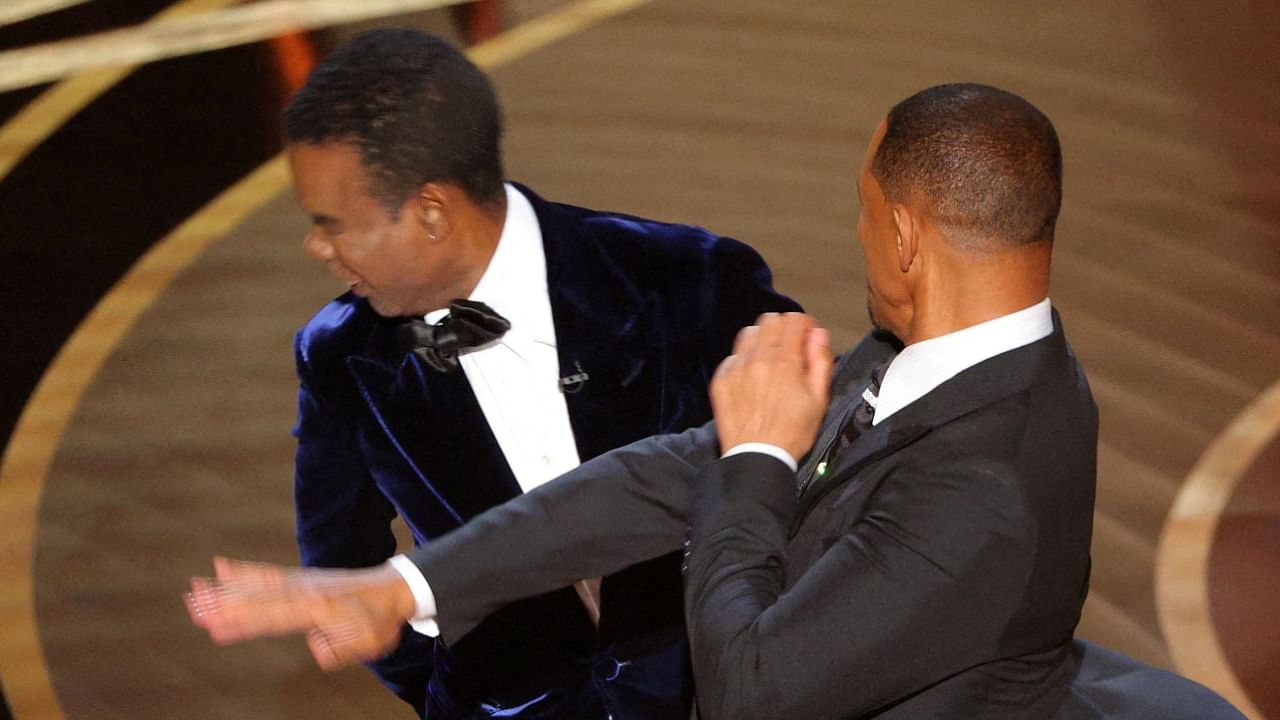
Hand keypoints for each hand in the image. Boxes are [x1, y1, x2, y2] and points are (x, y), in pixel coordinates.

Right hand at [185, 556, 415, 669]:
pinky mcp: (301, 579)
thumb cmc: (380, 621)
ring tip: (195, 588)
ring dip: (226, 588)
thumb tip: (316, 647)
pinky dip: (244, 571)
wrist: (394, 590)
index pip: (274, 617)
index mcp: (318, 608)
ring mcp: (302, 582)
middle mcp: (305, 591)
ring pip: (258, 584)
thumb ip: (340, 648)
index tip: (215, 626)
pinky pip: (269, 574)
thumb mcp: (368, 643)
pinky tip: (222, 566)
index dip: (244, 622)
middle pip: (259, 598)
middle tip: (192, 607)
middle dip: (224, 604)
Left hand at [711, 312, 832, 459]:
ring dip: (762, 340)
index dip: (804, 326)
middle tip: (790, 348)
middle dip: (783, 329)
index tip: (807, 338)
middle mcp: (757, 359)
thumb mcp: (819, 399)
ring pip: (749, 333)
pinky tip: (752, 378)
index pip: (793, 319)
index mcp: (784, 362)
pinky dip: (744, 360)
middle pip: (769, 320)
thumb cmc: (792, 432)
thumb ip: (820, 361)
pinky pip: (732, 356)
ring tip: (770, 360)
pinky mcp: (721, 380)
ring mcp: (735, 369)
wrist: (757, 457)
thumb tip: (818, 334)